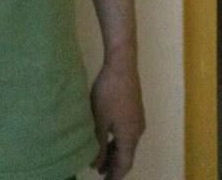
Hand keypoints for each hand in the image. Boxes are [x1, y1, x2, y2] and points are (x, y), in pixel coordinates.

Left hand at [90, 56, 145, 178]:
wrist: (121, 65)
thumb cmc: (108, 93)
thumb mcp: (100, 121)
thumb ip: (98, 144)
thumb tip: (96, 164)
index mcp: (130, 136)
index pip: (124, 164)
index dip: (115, 175)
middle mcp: (138, 130)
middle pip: (127, 154)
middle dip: (114, 165)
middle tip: (100, 173)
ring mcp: (137, 119)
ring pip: (126, 143)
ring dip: (114, 152)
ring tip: (100, 158)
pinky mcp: (134, 109)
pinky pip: (126, 132)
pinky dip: (116, 140)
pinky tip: (106, 138)